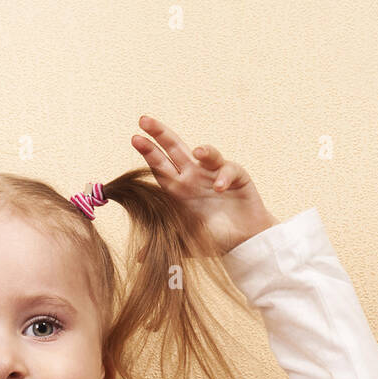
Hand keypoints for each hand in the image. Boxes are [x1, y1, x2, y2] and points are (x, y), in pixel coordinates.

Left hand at [131, 115, 277, 252]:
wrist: (242, 244)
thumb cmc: (212, 239)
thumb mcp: (184, 244)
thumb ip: (162, 244)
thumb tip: (137, 258)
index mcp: (178, 189)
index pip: (160, 165)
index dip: (149, 151)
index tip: (135, 137)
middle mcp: (194, 177)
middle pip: (175, 149)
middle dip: (160, 134)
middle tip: (144, 120)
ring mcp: (214, 174)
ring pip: (206, 153)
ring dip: (203, 150)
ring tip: (198, 152)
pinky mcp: (237, 177)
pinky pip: (228, 169)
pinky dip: (224, 175)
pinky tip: (220, 188)